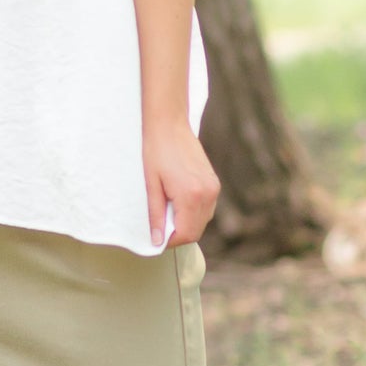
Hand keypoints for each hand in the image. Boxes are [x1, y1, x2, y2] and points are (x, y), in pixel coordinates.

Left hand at [143, 116, 218, 247]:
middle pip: (196, 231)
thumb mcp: (151, 185)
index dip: (170, 241)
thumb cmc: (155, 151)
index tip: (157, 238)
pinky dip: (193, 213)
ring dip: (186, 224)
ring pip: (203, 221)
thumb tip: (157, 240)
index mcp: (191, 196)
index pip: (186, 234)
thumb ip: (155, 215)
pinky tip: (178, 203)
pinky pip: (206, 208)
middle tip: (160, 227)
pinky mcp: (214, 182)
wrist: (169, 124)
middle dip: (178, 234)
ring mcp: (213, 188)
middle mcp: (208, 194)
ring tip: (167, 212)